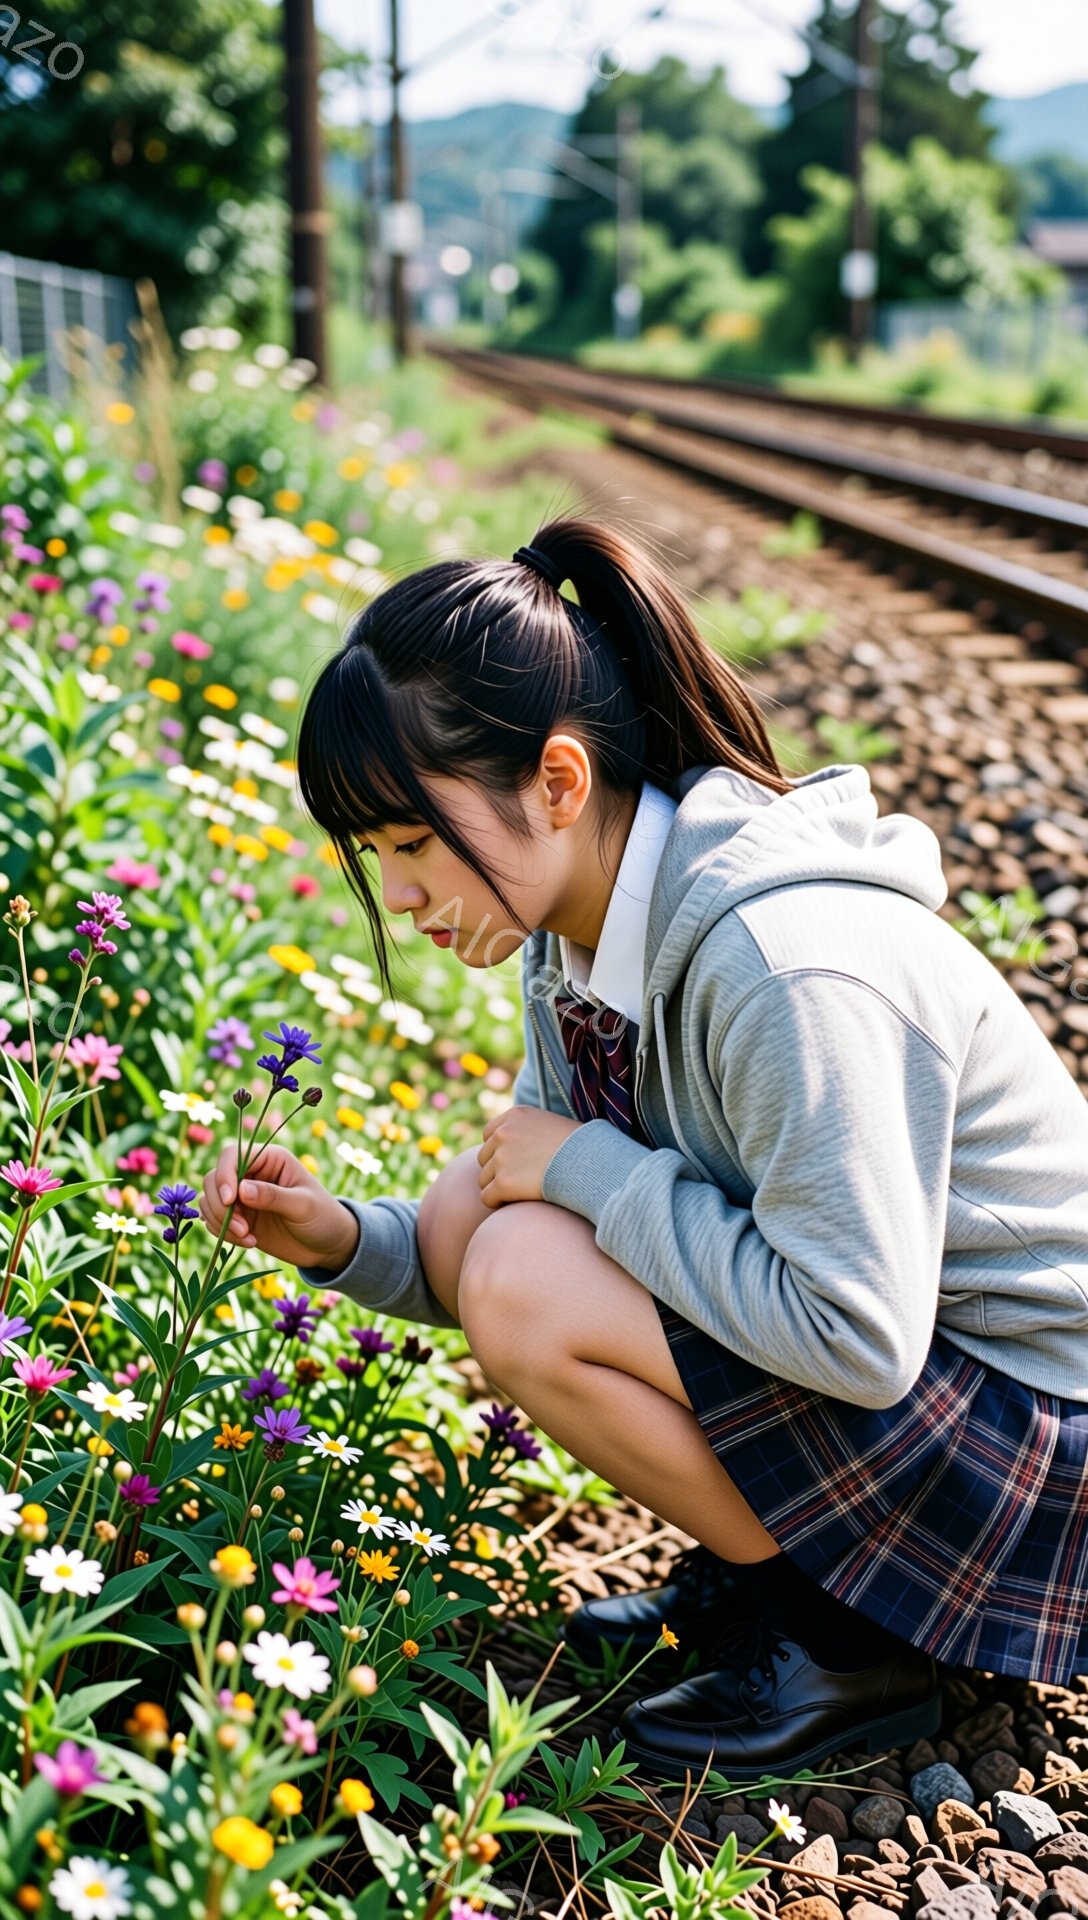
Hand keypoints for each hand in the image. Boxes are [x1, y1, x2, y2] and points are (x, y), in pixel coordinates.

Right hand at [197, 1141, 358, 1272]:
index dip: (224, 1175)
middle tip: (242, 1229)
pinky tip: (249, 1242)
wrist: (327, 1246)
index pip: (232, 1155)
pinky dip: (223, 1233)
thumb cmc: (323, 1217)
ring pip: (210, 1201)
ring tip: (248, 1238)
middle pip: (214, 1178)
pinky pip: (214, 1221)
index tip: (230, 1200)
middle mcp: (251, 1174)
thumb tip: (241, 1190)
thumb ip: (273, 1196)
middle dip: (221, 1205)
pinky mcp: (239, 1218)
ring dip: (221, 1222)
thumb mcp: (303, 1205)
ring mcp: (243, 1197)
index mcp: (270, 1159)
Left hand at [476, 1108, 583, 1208]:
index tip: (516, 1163)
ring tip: (524, 1192)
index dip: (500, 1152)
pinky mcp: (503, 1182)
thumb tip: (517, 1150)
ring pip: (484, 1180)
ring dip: (499, 1188)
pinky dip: (499, 1203)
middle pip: (485, 1158)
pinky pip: (487, 1198)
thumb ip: (530, 1132)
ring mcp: (501, 1157)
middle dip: (498, 1171)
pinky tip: (517, 1203)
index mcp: (515, 1115)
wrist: (591, 1164)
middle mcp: (503, 1132)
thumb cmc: (581, 1149)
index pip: (489, 1135)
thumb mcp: (552, 1126)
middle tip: (522, 1181)